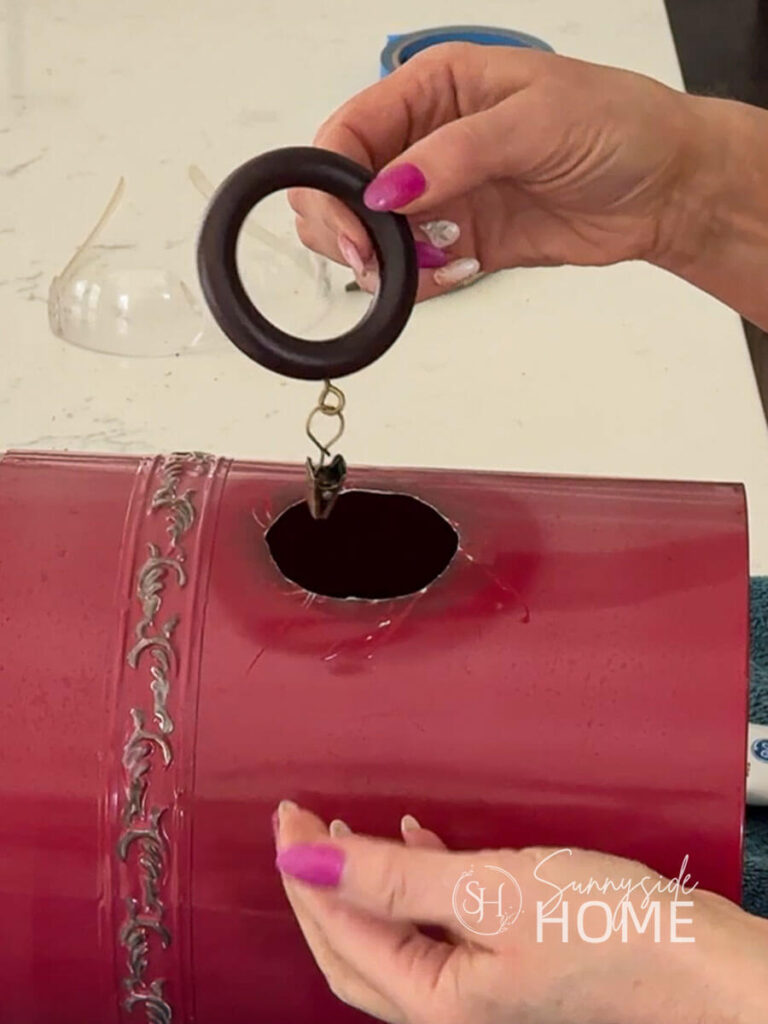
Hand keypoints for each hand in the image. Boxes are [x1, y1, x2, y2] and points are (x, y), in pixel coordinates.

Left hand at [274, 802, 767, 1023]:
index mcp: (435, 1004)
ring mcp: (477, 994)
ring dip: (361, 886)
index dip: (304, 871)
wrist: (702, 964)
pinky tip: (418, 843)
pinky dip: (415, 888)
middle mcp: (448, 1011)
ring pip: (390, 939)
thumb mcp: (490, 889)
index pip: (339, 933)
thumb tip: (305, 860)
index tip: (287, 816)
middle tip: (298, 824)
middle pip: (352, 948)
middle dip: (317, 888)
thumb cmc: (609, 930)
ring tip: (343, 832)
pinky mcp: (505, 968)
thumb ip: (391, 878)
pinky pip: (437, 930)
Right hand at [290, 45, 709, 300]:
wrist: (667, 187)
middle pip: (345, 187)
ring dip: (383, 261)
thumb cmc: (616, 126)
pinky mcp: (465, 240)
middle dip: (346, 228)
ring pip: (374, 235)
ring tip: (428, 265)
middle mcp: (429, 140)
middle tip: (372, 260)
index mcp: (434, 88)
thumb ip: (456, 154)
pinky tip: (458, 271)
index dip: (333, 182)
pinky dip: (421, 283)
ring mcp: (444, 194)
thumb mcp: (535, 122)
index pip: (348, 131)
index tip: (354, 228)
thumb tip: (386, 191)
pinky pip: (417, 269)